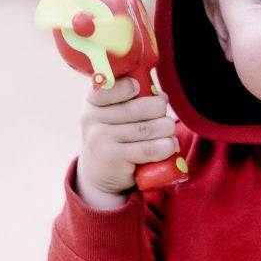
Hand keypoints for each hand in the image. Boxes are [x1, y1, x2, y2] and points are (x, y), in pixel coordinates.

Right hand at [76, 77, 177, 209]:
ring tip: (168, 131)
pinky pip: (149, 149)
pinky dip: (165, 146)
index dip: (126, 86)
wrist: (101, 174)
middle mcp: (93, 120)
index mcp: (92, 102)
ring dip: (166, 129)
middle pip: (139, 108)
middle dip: (159, 110)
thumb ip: (132, 99)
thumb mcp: (113, 114)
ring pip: (148, 128)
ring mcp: (102, 140)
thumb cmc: (115, 136)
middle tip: (162, 115)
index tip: (137, 88)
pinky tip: (168, 145)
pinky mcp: (114, 160)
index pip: (108, 88)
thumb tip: (160, 96)